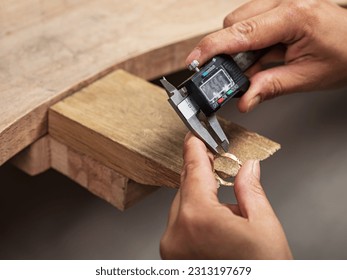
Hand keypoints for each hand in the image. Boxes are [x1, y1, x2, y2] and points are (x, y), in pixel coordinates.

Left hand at [160, 133, 291, 258]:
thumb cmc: (262, 272)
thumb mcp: (264, 227)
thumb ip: (251, 191)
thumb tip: (247, 167)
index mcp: (199, 218)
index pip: (193, 171)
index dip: (194, 150)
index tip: (193, 137)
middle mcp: (177, 232)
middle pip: (186, 188)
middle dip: (203, 178)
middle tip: (222, 177)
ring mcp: (170, 247)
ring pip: (182, 205)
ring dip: (200, 201)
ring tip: (226, 219)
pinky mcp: (171, 257)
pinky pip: (179, 224)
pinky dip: (194, 217)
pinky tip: (215, 229)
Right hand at [186, 0, 346, 111]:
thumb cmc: (345, 56)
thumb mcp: (306, 78)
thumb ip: (270, 87)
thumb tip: (244, 100)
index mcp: (294, 16)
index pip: (241, 32)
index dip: (213, 48)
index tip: (195, 61)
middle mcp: (285, 2)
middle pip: (234, 24)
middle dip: (227, 52)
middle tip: (234, 78)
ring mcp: (281, 3)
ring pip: (239, 24)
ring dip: (239, 50)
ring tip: (257, 68)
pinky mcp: (278, 9)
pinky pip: (251, 25)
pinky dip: (249, 46)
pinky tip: (262, 58)